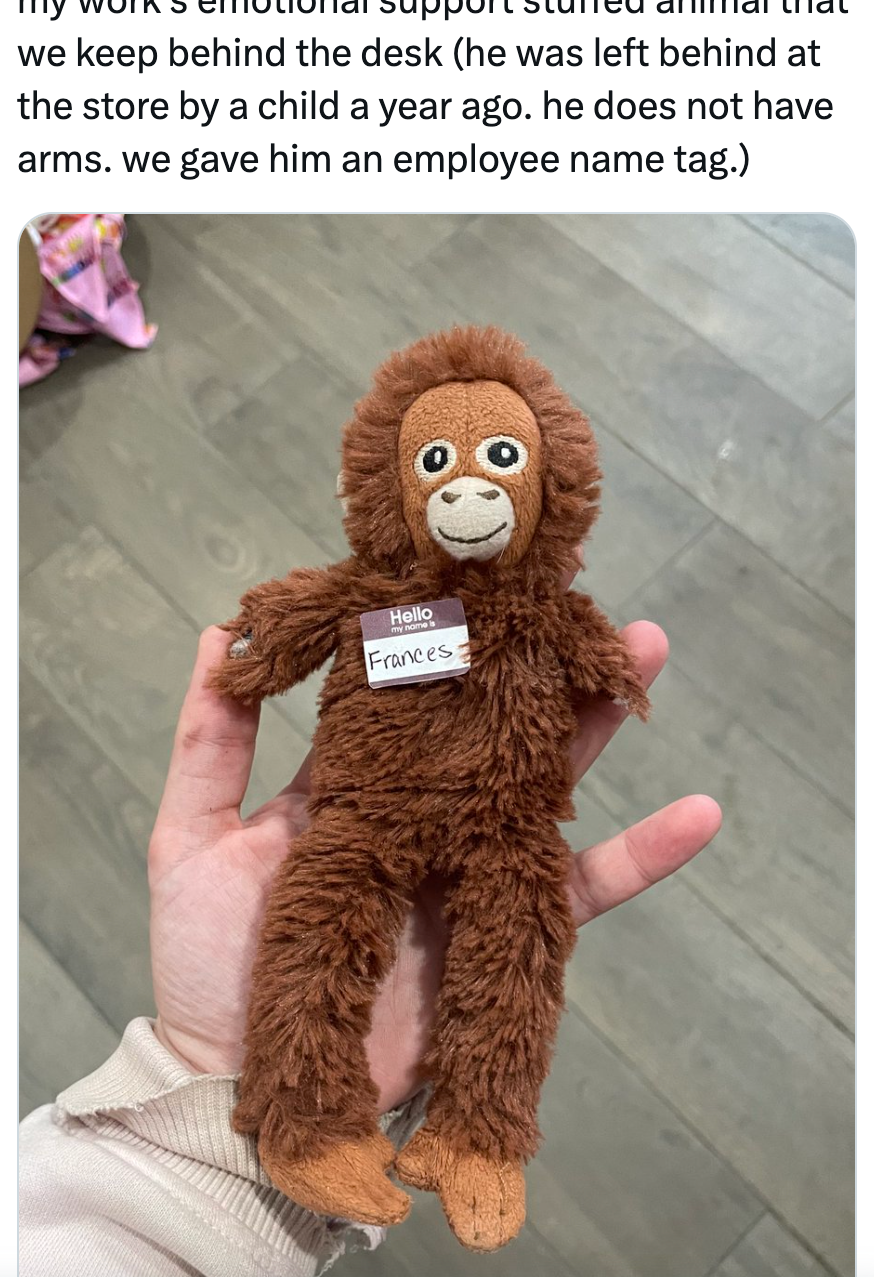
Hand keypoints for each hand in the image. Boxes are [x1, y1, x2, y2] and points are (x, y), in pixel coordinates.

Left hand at [149, 623, 720, 1108]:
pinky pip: (578, 891)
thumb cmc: (209, 965)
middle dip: (536, 664)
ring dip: (596, 726)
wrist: (244, 1085)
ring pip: (543, 784)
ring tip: (645, 656)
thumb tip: (220, 632)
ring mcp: (463, 869)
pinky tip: (699, 813)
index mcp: (353, 787)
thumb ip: (210, 742)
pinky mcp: (499, 932)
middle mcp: (419, 816)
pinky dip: (641, 856)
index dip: (441, 641)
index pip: (406, 695)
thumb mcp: (193, 840)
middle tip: (582, 599)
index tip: (476, 583)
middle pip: (489, 726)